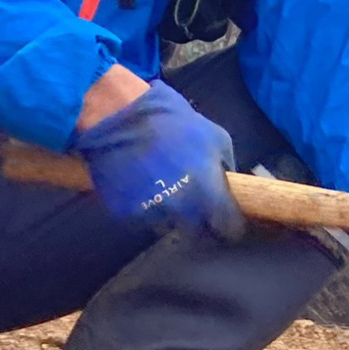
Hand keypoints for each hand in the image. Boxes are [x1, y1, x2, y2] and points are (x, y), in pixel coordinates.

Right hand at [71, 80, 242, 241]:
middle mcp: (181, 211)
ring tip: (165, 189)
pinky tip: (144, 185)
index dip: (229, 226)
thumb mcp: (215, 137)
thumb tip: (227, 184)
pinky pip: (142, 218)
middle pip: (197, 233)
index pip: (227, 228)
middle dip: (199, 223)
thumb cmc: (173, 123)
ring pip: (167, 226)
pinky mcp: (124, 213)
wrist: (119, 116)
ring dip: (171, 215)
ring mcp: (151, 214)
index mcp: (208, 194)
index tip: (227, 221)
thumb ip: (225, 167)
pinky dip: (146, 207)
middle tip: (196, 205)